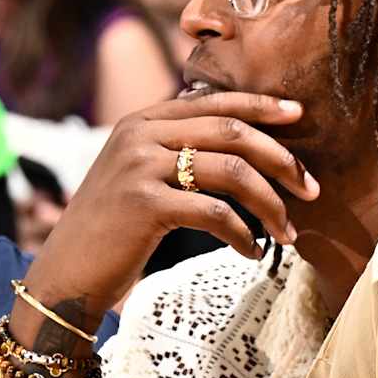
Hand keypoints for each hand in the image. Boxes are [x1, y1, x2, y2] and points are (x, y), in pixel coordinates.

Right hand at [30, 91, 318, 310]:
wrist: (65, 276)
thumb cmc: (112, 232)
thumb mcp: (140, 178)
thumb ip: (176, 152)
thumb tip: (238, 144)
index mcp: (142, 121)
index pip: (214, 101)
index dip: (261, 105)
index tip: (300, 113)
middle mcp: (140, 134)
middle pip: (232, 131)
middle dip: (281, 159)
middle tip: (311, 188)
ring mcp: (139, 166)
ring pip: (231, 171)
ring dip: (270, 204)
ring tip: (288, 233)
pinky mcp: (144, 204)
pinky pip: (215, 212)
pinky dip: (243, 235)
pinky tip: (252, 253)